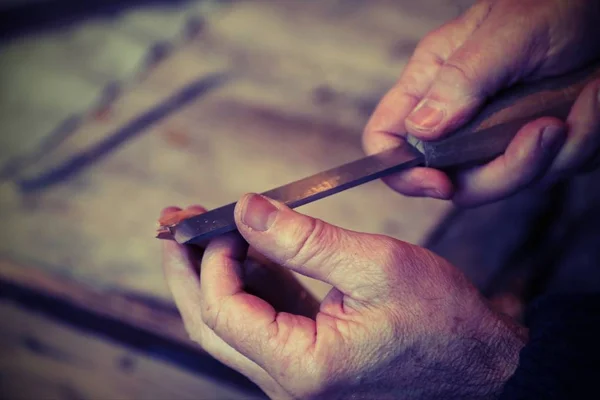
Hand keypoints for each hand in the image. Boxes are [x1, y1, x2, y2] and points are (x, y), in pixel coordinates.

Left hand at [161, 195, 526, 398]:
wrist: (482, 363)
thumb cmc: (443, 322)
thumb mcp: (374, 265)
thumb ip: (302, 238)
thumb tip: (246, 209)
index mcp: (302, 368)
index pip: (225, 311)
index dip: (214, 260)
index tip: (222, 219)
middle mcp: (289, 381)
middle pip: (213, 323)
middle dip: (190, 270)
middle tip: (175, 225)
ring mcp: (295, 372)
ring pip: (232, 323)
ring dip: (216, 273)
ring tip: (206, 228)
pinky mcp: (308, 357)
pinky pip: (263, 319)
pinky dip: (251, 282)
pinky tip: (248, 248)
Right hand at [363, 0, 599, 205]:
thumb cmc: (555, 1)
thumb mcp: (507, 34)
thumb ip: (459, 82)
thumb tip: (418, 130)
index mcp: (434, 82)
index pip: (387, 138)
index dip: (402, 172)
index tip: (441, 183)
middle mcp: (460, 113)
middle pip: (455, 179)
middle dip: (506, 170)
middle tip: (548, 129)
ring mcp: (499, 132)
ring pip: (508, 179)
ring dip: (560, 149)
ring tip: (588, 96)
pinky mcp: (536, 139)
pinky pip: (553, 168)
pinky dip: (584, 140)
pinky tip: (594, 98)